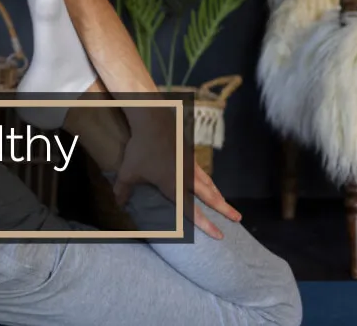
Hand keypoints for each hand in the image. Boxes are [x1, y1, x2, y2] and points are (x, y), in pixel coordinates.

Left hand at [111, 116, 241, 238]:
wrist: (153, 122)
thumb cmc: (141, 149)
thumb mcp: (128, 173)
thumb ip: (123, 191)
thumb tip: (118, 205)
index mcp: (174, 186)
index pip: (192, 211)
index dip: (206, 224)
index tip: (220, 235)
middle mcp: (187, 178)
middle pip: (210, 198)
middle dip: (224, 209)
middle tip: (238, 219)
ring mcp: (191, 165)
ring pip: (209, 184)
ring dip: (219, 195)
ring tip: (227, 204)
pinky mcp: (190, 155)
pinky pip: (203, 172)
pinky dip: (209, 181)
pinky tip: (210, 183)